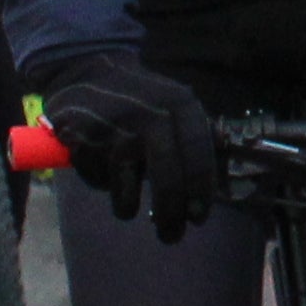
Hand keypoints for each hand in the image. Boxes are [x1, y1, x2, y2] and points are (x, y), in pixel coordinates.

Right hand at [38, 47, 224, 238]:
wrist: (85, 69)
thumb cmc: (139, 98)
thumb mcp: (173, 104)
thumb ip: (194, 136)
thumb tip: (220, 182)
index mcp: (181, 104)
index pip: (199, 154)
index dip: (200, 191)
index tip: (199, 218)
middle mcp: (152, 114)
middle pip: (168, 179)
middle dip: (171, 215)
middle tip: (171, 236)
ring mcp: (117, 127)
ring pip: (129, 190)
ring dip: (128, 206)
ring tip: (128, 207)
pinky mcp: (85, 139)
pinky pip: (99, 180)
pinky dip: (102, 185)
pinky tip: (102, 171)